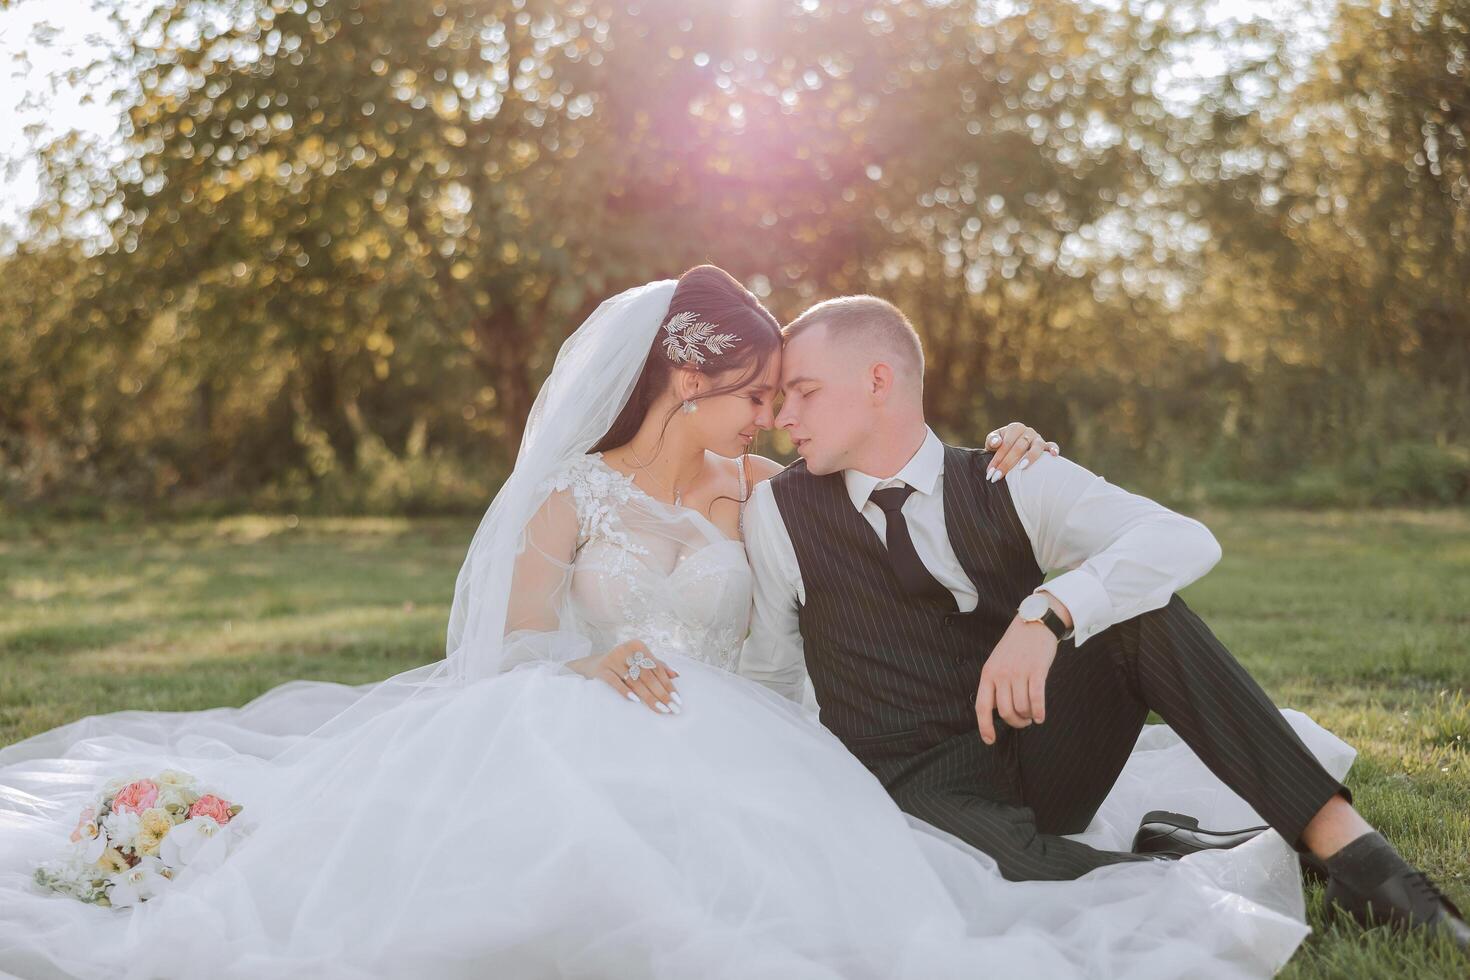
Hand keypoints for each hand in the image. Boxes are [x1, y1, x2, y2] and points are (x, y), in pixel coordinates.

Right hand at [570, 640, 681, 714]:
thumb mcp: (638, 662)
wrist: (592, 664)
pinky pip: (615, 682)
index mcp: (638, 646)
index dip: (668, 685)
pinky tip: (635, 701)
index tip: (677, 700)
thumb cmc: (622, 665)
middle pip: (648, 676)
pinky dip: (626, 691)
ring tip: (660, 709)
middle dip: (662, 694)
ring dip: (649, 697)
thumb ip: (657, 666)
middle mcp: (626, 649)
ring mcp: (613, 659)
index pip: (657, 669)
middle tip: (672, 709)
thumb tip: (676, 675)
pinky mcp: (602, 669)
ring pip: (635, 681)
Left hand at [975, 616, 1057, 743]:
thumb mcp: (997, 662)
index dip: (984, 727)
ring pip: (1022, 708)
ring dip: (1029, 717)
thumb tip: (997, 711)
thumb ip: (995, 684)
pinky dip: (1039, 712)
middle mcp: (1001, 674)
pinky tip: (1041, 717)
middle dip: (1016, 723)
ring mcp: (1019, 672)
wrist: (1034, 623)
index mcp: (988, 674)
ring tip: (1032, 715)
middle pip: (1006, 712)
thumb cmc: (1015, 646)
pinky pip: (1037, 699)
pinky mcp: (1036, 671)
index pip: (982, 706)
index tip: (989, 740)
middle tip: (1023, 722)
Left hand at [984, 422, 1059, 481]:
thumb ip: (992, 440)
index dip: (997, 458)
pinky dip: (1054, 449)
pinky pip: (1052, 446)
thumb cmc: (1000, 446)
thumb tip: (996, 442)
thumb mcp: (993, 442)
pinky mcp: (1046, 446)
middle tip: (998, 476)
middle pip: (1018, 447)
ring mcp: (1038, 438)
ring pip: (1036, 446)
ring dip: (1029, 457)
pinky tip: (1054, 455)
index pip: (1005, 444)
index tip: (990, 473)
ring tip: (1021, 468)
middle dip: (1007, 463)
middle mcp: (1028, 431)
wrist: (1012, 448)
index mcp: (1014, 428)